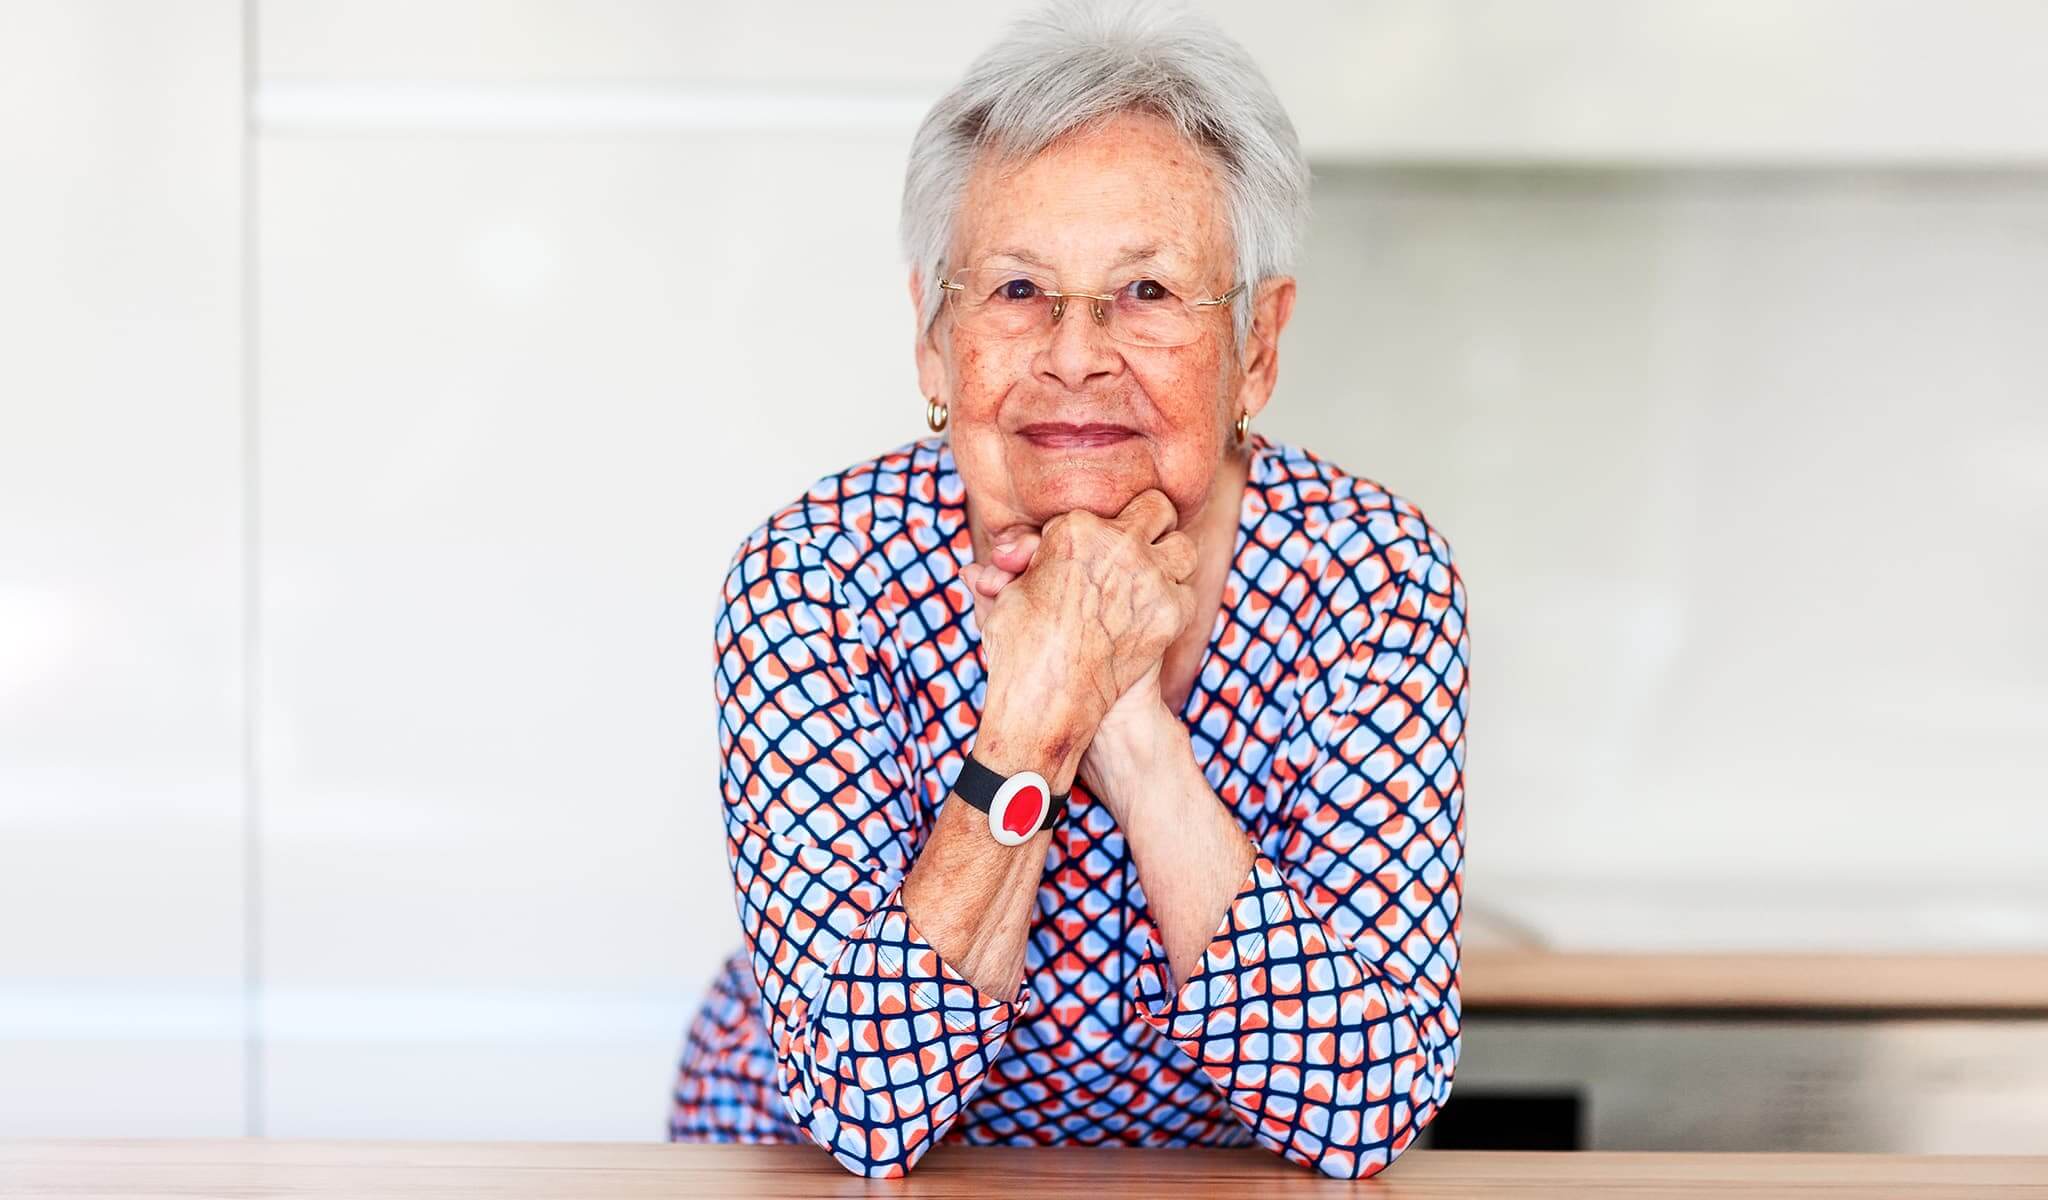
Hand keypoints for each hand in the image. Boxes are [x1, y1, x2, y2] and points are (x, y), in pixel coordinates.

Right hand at [959, 490, 1196, 791]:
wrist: (1048, 704)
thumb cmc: (1017, 648)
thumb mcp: (1004, 598)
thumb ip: (1006, 571)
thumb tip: (979, 568)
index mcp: (1075, 529)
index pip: (1097, 511)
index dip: (1088, 532)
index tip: (1078, 556)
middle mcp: (1118, 544)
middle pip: (1157, 508)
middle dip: (1147, 522)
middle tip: (1136, 543)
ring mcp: (1150, 576)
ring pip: (1182, 546)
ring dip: (1168, 559)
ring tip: (1149, 576)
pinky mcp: (1171, 611)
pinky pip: (1186, 591)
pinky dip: (1172, 600)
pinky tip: (1151, 613)